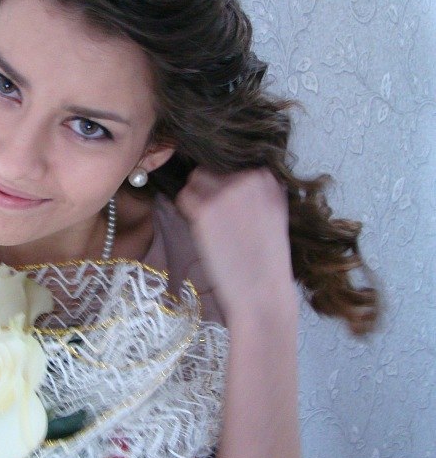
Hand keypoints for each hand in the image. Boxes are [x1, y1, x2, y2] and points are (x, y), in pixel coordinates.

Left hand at [175, 167, 294, 321]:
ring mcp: (227, 190)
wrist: (262, 294)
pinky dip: (186, 213)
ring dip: (196, 199)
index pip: (232, 163)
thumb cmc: (266, 261)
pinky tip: (203, 232)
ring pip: (194, 179)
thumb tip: (228, 173)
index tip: (227, 205)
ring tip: (210, 225)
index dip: (223, 182)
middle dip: (208, 188)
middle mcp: (250, 177)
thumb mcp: (274, 212)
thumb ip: (256, 188)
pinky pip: (183, 197)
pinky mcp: (205, 208)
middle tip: (216, 217)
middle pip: (211, 167)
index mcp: (269, 178)